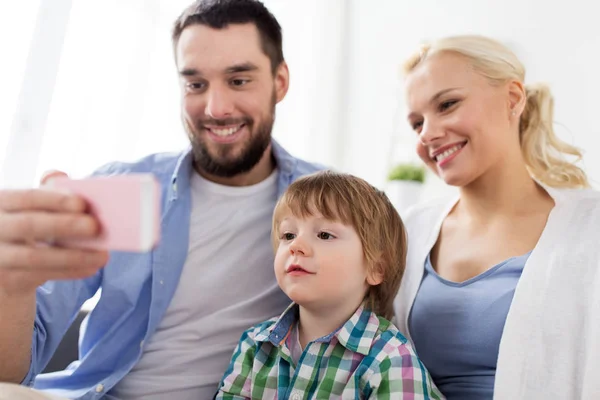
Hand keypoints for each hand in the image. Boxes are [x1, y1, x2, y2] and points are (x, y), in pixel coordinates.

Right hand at [0, 171, 108, 295]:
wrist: (5, 267)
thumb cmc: (27, 226)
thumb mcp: (32, 207)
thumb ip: (46, 191)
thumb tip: (60, 175)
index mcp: (2, 202)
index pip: (27, 197)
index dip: (54, 200)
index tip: (82, 203)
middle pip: (28, 225)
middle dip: (63, 225)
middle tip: (95, 226)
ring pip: (34, 257)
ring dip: (73, 256)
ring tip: (103, 255)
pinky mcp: (8, 278)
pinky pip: (41, 276)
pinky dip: (70, 272)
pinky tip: (92, 267)